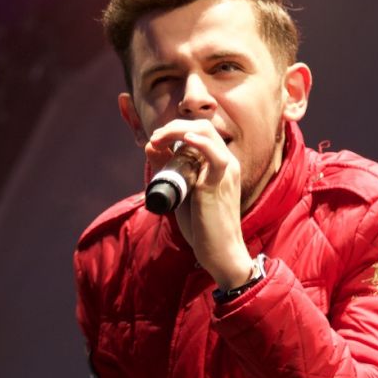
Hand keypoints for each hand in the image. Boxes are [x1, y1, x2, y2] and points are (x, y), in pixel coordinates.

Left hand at [144, 119, 254, 289]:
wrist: (220, 252)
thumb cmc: (202, 226)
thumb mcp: (181, 192)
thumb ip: (168, 169)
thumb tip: (151, 146)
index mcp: (220, 163)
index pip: (200, 131)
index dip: (176, 130)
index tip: (156, 141)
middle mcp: (226, 162)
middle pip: (202, 126)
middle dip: (174, 127)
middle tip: (155, 139)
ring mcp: (226, 171)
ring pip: (206, 132)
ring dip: (178, 131)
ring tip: (159, 140)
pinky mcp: (221, 182)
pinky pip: (214, 155)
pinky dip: (199, 143)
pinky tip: (185, 140)